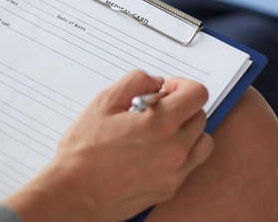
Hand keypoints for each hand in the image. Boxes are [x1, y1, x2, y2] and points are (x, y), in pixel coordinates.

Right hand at [5, 70, 212, 221]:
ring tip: (160, 131)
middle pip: (200, 116)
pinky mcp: (170, 188)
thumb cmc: (84, 151)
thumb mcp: (103, 103)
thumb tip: (155, 81)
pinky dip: (179, 153)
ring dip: (187, 131)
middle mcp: (175, 149)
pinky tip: (153, 151)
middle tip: (156, 109)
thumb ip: (134, 82)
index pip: (197, 94)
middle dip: (181, 106)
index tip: (167, 89)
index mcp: (161, 124)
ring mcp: (175, 172)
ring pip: (202, 142)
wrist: (75, 194)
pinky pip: (189, 164)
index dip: (183, 85)